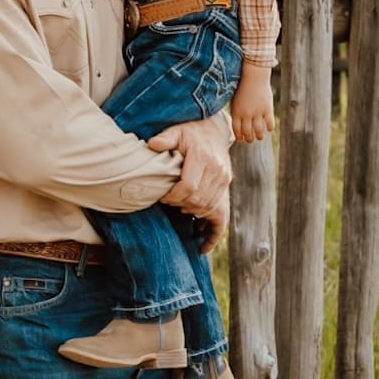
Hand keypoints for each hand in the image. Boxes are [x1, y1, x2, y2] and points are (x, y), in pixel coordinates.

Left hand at [150, 116, 232, 252]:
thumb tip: (152, 144)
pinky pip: (222, 217)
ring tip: (179, 207)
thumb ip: (165, 138)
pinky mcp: (226, 187)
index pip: (189, 187)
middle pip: (198, 200)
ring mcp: (224, 181)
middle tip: (168, 202)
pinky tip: (202, 248)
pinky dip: (212, 234)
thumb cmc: (190, 131)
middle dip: (180, 205)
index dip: (173, 196)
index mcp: (204, 158)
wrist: (213, 130)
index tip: (163, 197)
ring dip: (191, 212)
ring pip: (208, 208)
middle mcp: (218, 171)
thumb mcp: (176, 130)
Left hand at [230, 65, 275, 142]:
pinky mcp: (267, 109)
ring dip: (259, 136)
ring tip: (260, 137)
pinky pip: (269, 123)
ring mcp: (257, 112)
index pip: (236, 130)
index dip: (239, 137)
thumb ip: (236, 111)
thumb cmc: (242, 86)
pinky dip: (269, 128)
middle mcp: (246, 114)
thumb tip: (236, 123)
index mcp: (236, 112)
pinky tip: (268, 129)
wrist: (253, 76)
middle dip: (249, 139)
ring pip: (258, 130)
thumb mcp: (234, 99)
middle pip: (247, 132)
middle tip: (250, 140)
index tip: (241, 139)